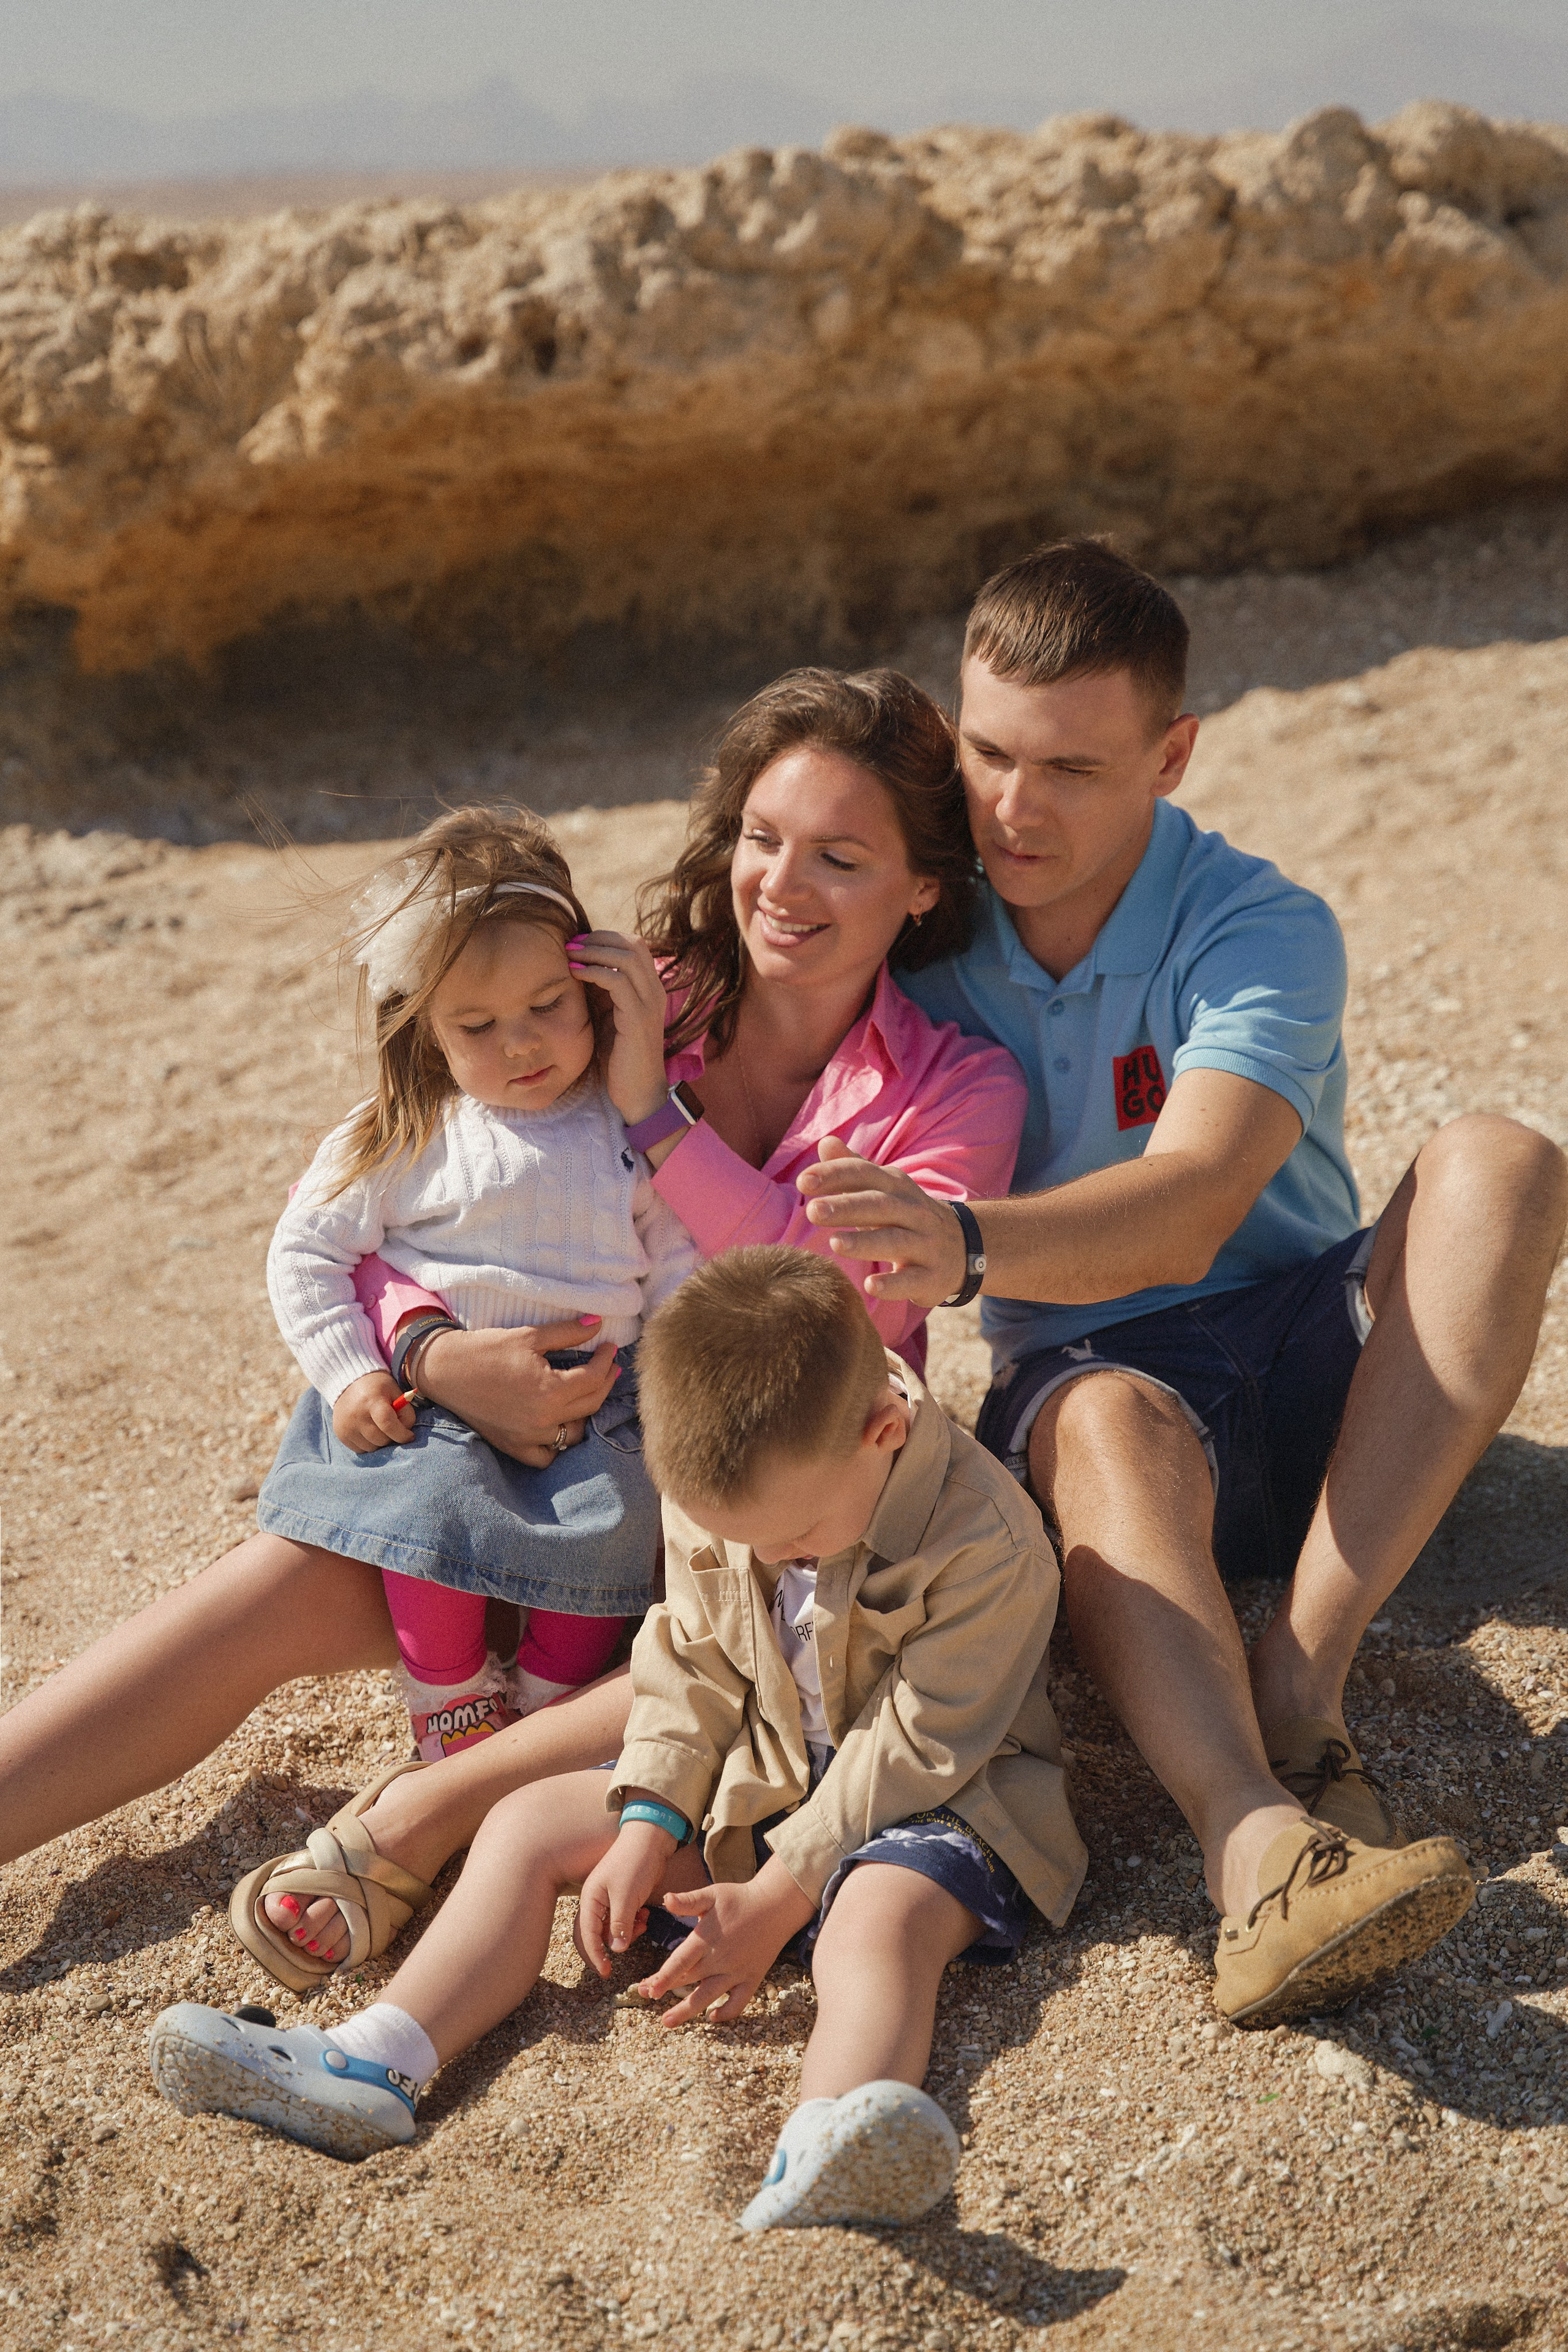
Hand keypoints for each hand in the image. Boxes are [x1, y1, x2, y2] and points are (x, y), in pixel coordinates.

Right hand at [332, 1370, 415, 1452]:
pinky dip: (368, 1444)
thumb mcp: (396, 1393)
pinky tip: (368, 1430)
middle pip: (381, 1439)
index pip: (387, 1424)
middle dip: (392, 1436)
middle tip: (392, 1426)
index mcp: (371, 1400)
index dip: (402, 1434)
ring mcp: (346, 1426)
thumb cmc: (379, 1388)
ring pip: (372, 1447)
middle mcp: (355, 1415)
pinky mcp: (340, 1433)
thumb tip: (406, 1435)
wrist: (350, 1382)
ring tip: (379, 1427)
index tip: (410, 1436)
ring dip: (380, 1442)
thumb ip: (406, 1413)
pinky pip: (361, 1449)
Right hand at [414, 1319, 619, 1463]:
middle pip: (590, 1405)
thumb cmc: (485, 1349)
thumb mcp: (528, 1336)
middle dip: (604, 1383)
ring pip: (574, 1433)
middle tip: (608, 1367)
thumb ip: (568, 1333)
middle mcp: (543, 1420)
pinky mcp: (514, 1447)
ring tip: (585, 1394)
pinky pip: (547, 1455)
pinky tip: (559, 1425)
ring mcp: (529, 1437)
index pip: (593, 1378)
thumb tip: (597, 1324)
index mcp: (549, 1391)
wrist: (444, 1370)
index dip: (606, 1361)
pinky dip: (557, 1444)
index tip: (609, 1348)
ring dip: (585, 1414)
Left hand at [565, 930, 671, 1129]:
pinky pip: (617, 981)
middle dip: (598, 938)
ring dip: (594, 951)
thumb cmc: (619, 1057)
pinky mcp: (638, 1018)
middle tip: (570, 944)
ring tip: (569, 954)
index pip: (634, 945)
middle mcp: (654, 991)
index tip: (576, 943)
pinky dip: (594, 971)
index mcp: (649, 989)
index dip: (605, 938)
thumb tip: (577, 965)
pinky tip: (575, 973)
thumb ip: (600, 992)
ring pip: (626, 957)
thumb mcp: (608, 1016)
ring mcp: (649, 1003)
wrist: (637, 1093)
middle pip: (632, 943)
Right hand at [576, 1816, 679, 1975]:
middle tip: (617, 1962)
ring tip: (643, 1924)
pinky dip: (634, 1923)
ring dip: (627, 1932)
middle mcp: (596, 1900)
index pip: (587, 1934)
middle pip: (595, 1934)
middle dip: (608, 1947)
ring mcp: (609, 1899)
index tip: (606, 1972)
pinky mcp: (624, 1897)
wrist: (650, 1839)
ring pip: (612, 1929)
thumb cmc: (634, 1862)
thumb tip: (616, 1950)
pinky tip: (645, 1916)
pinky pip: (624, 1919)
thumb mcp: (626, 1895)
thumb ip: (620, 1923)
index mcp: (590, 1899)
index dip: (595, 1955)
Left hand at [632, 1858, 814, 2026]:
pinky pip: (739, 2002)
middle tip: (645, 1995)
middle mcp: (721, 1958)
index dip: (663, 1977)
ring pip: (708, 1997)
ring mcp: (737, 1971)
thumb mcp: (713, 1894)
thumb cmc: (739, 1898)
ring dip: (686, 2011)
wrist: (776, 1905)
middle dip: (665, 1989)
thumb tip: (665, 1898)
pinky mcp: (752, 1978)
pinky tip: (712, 2017)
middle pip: (689, 1979)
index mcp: (708, 1938)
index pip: (681, 1961)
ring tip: (666, 2022)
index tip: (647, 1989)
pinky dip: (726, 2012)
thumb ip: (688, 1901)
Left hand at [796, 1137, 966, 1310]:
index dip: (836, 1175)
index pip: (866, 1175)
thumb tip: (825, 1142)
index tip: (804, 1181)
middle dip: (847, 1206)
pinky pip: (912, 1280)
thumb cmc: (907, 1216)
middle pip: (880, 1205)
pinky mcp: (931, 1277)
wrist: (964, 1248)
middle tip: (813, 1210)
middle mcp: (913, 1212)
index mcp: (897, 1187)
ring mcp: (925, 1245)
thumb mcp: (885, 1189)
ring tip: (834, 1243)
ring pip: (896, 1241)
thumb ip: (854, 1168)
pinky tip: (871, 1286)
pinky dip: (893, 1284)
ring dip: (865, 1242)